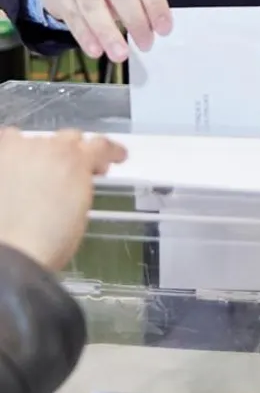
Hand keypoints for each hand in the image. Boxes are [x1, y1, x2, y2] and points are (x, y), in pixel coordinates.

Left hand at [0, 129, 125, 269]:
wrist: (12, 253)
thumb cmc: (46, 242)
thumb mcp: (81, 212)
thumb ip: (83, 185)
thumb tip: (79, 181)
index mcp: (77, 161)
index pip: (101, 146)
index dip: (111, 152)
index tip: (116, 156)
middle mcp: (51, 147)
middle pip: (70, 138)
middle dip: (77, 153)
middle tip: (76, 171)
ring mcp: (23, 148)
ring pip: (40, 139)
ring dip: (46, 153)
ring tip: (40, 173)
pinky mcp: (2, 153)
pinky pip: (10, 140)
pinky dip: (17, 150)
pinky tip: (16, 165)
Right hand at [41, 0, 172, 60]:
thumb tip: (154, 26)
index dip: (155, 3)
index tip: (164, 29)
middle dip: (136, 20)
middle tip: (146, 44)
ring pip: (93, 6)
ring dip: (109, 33)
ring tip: (121, 55)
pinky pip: (74, 17)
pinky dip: (86, 36)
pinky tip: (97, 51)